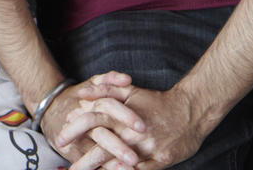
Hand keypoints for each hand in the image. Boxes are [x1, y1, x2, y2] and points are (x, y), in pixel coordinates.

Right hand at [40, 72, 146, 169]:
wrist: (48, 108)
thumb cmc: (77, 97)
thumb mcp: (91, 83)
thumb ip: (109, 79)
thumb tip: (128, 79)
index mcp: (89, 104)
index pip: (109, 108)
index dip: (126, 117)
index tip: (143, 129)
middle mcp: (81, 122)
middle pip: (101, 135)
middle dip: (118, 147)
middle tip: (135, 158)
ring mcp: (75, 140)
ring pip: (93, 153)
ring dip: (110, 163)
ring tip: (128, 169)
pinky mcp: (71, 152)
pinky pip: (84, 164)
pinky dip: (101, 169)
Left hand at [62, 86, 208, 169]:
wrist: (191, 111)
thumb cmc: (158, 102)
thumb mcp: (132, 91)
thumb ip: (107, 89)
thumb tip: (82, 95)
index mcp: (122, 114)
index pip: (93, 120)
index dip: (75, 129)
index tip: (60, 139)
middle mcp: (132, 132)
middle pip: (101, 145)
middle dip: (82, 159)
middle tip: (67, 168)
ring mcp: (146, 147)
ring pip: (117, 162)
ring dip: (99, 169)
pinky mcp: (160, 160)